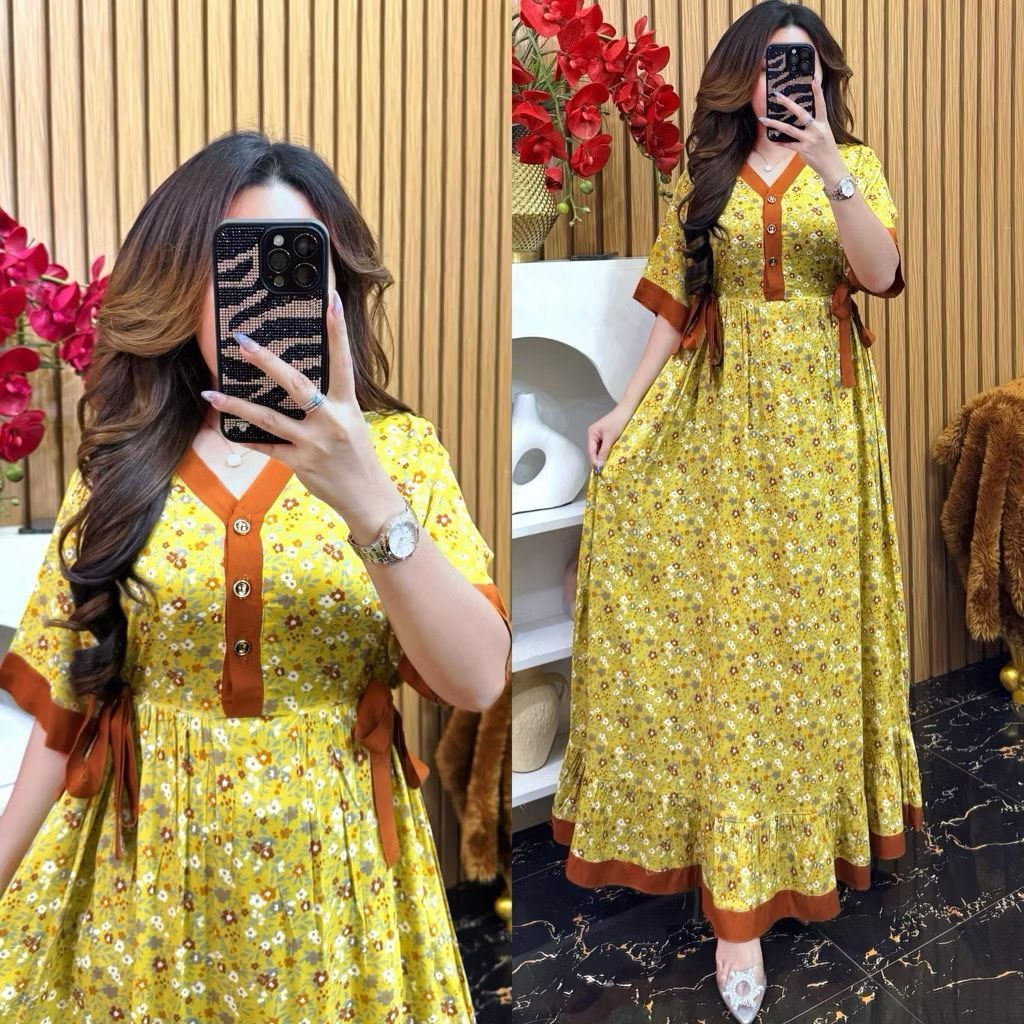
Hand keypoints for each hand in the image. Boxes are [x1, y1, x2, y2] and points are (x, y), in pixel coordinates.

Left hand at [200, 289, 400, 531]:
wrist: (367, 497)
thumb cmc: (357, 457)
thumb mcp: (351, 423)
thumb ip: (328, 404)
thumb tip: (297, 384)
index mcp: (347, 405)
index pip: (342, 361)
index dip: (338, 330)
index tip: (331, 299)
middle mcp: (331, 420)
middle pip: (295, 384)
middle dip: (266, 362)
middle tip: (242, 342)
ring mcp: (315, 443)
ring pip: (269, 418)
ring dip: (238, 406)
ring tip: (213, 394)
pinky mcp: (301, 463)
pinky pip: (267, 448)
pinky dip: (247, 439)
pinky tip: (227, 430)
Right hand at [587, 405, 632, 471]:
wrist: (628, 410)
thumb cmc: (618, 422)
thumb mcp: (610, 438)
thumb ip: (604, 452)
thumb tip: (599, 465)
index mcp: (591, 433)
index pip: (591, 451)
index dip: (595, 461)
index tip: (599, 471)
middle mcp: (594, 434)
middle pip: (595, 451)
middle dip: (600, 459)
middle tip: (605, 470)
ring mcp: (601, 435)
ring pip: (601, 449)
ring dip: (605, 456)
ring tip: (610, 465)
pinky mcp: (608, 435)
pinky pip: (606, 446)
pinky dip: (609, 451)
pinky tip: (613, 457)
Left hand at [757, 77, 845, 183]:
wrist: (832, 166)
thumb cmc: (827, 149)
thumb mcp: (825, 133)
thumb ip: (815, 125)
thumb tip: (803, 119)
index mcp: (823, 123)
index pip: (821, 105)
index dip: (818, 92)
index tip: (814, 80)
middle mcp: (816, 129)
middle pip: (801, 113)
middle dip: (788, 103)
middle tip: (777, 95)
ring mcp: (809, 140)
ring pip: (789, 129)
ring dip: (774, 123)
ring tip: (763, 119)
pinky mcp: (803, 150)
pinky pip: (788, 144)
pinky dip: (780, 142)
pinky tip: (772, 138)